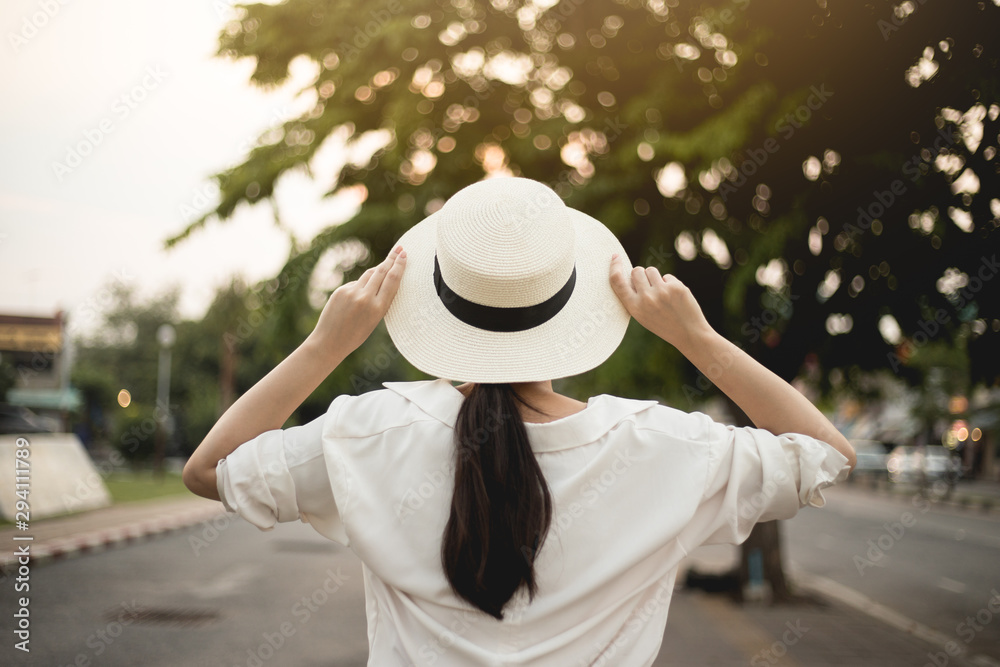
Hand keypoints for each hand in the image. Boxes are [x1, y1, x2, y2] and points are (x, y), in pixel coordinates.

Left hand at [307, 245, 406, 360]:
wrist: (329, 342)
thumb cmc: (355, 335)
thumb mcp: (374, 320)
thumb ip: (379, 300)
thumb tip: (380, 277)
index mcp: (378, 308)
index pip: (392, 280)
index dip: (399, 265)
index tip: (404, 255)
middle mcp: (365, 298)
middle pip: (381, 271)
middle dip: (391, 259)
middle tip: (399, 249)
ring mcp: (351, 293)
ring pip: (369, 275)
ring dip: (378, 269)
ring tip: (386, 263)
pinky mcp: (340, 291)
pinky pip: (356, 283)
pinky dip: (361, 285)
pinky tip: (359, 296)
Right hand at [608, 253, 714, 353]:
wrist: (689, 333)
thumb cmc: (663, 324)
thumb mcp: (642, 315)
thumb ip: (634, 297)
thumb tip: (629, 274)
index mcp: (634, 308)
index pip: (617, 281)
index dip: (615, 267)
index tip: (615, 257)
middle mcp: (646, 299)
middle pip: (636, 271)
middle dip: (640, 274)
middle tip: (648, 286)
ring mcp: (662, 292)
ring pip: (651, 270)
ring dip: (655, 278)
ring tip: (662, 293)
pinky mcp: (676, 287)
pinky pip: (667, 276)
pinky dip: (669, 284)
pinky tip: (674, 297)